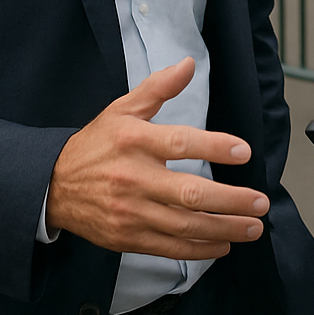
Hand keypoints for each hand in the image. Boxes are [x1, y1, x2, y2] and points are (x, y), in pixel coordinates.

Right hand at [46, 58, 268, 258]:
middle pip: (190, 193)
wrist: (53, 186)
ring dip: (224, 228)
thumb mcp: (122, 109)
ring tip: (253, 227)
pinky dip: (199, 250)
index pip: (180, 143)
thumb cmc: (96, 145)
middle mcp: (133, 178)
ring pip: (185, 225)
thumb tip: (189, 64)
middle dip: (231, 200)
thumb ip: (158, 87)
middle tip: (261, 201)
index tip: (243, 152)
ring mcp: (130, 212)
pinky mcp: (127, 238)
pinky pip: (169, 247)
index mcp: (134, 140)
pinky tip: (223, 245)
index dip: (214, 146)